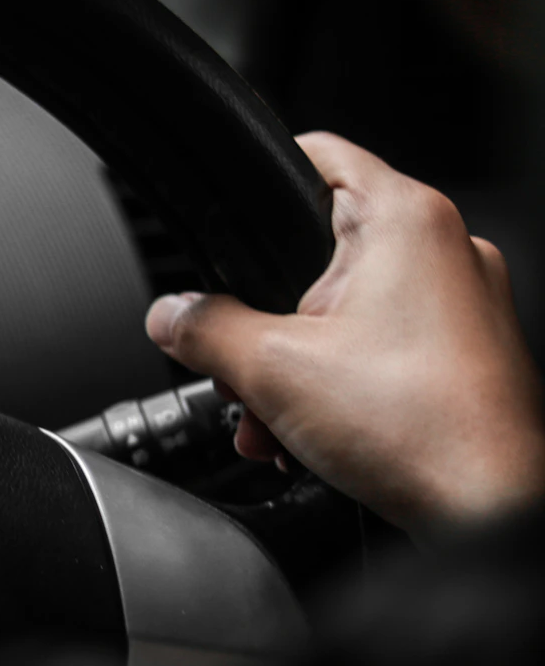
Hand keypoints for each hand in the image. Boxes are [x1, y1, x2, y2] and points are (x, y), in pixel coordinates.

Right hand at [145, 132, 544, 537]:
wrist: (494, 511)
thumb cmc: (423, 430)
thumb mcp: (269, 368)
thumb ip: (203, 329)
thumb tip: (170, 315)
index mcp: (405, 221)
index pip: (317, 154)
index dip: (260, 180)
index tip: (228, 214)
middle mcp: (446, 249)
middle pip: (318, 252)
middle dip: (263, 319)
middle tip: (238, 365)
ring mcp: (466, 303)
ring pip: (347, 308)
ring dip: (293, 362)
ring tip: (271, 419)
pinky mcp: (469, 353)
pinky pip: (383, 345)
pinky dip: (339, 380)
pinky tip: (308, 433)